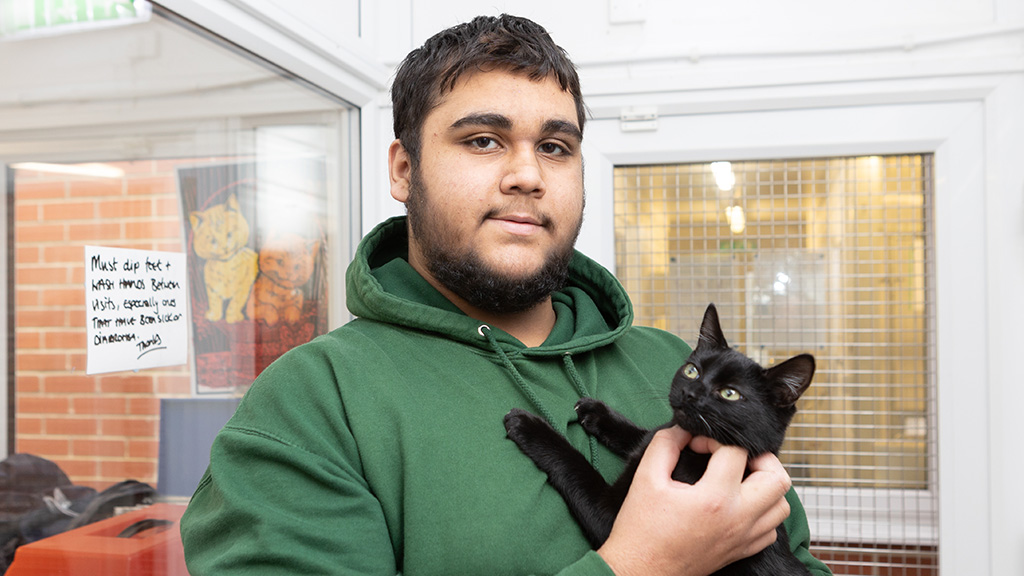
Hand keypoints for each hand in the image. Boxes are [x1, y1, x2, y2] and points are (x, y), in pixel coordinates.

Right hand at [596, 426, 791, 575]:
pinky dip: (763, 512)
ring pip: (782, 505)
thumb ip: (665, 444)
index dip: (715, 438)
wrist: (640, 570)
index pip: (737, 452)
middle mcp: (738, 518)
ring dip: (765, 485)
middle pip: (777, 478)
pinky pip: (771, 528)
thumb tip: (683, 429)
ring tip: (739, 478)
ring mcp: (743, 537)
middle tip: (732, 456)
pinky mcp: (741, 550)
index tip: (696, 444)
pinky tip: (739, 503)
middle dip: (757, 458)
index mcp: (714, 498)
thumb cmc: (641, 529)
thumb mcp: (646, 478)